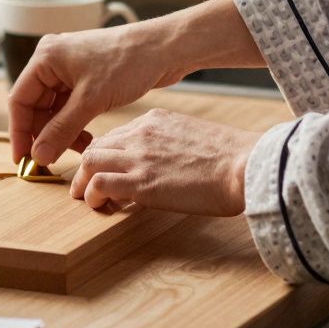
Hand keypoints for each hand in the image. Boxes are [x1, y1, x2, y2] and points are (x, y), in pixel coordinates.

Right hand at [8, 19, 187, 164]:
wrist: (164, 48)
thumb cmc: (128, 61)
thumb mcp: (90, 100)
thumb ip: (61, 130)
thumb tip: (39, 156)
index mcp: (45, 57)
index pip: (20, 100)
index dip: (19, 132)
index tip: (23, 160)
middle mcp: (53, 61)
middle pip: (36, 106)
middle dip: (45, 134)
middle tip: (53, 160)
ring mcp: (70, 70)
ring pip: (54, 110)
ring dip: (62, 132)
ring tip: (79, 149)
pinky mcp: (87, 78)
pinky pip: (70, 107)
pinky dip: (75, 125)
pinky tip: (87, 139)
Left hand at [69, 108, 261, 215]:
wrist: (245, 165)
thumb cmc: (231, 158)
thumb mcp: (192, 137)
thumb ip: (169, 145)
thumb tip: (161, 166)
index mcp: (154, 120)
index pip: (115, 135)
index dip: (106, 155)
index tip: (105, 170)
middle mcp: (141, 134)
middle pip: (97, 146)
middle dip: (86, 167)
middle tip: (85, 186)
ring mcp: (138, 157)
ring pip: (90, 162)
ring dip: (83, 183)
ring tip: (86, 199)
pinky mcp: (140, 182)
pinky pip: (98, 185)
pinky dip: (92, 196)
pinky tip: (99, 207)